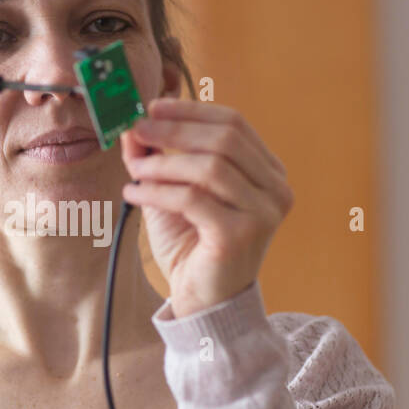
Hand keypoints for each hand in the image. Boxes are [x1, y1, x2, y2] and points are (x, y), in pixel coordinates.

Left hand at [119, 98, 293, 316]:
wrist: (203, 301)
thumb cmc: (192, 245)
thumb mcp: (173, 191)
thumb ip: (158, 157)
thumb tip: (134, 124)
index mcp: (268, 172)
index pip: (234, 123)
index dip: (192, 110)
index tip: (153, 107)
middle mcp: (275, 189)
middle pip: (225, 140)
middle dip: (175, 130)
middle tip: (137, 129)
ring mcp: (263, 213)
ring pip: (210, 168)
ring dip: (163, 163)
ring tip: (133, 170)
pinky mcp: (240, 235)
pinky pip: (193, 199)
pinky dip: (157, 192)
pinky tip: (133, 194)